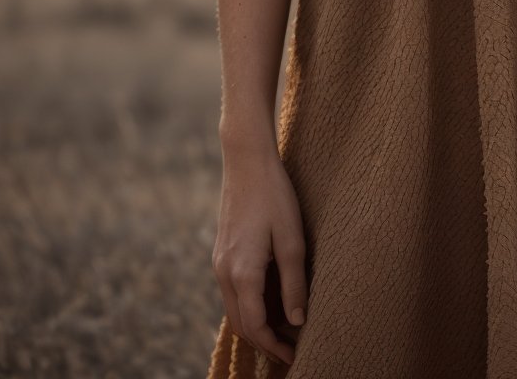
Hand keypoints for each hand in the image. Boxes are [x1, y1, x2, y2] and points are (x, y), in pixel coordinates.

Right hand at [212, 144, 308, 367]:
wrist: (246, 161)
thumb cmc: (274, 196)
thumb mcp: (292, 239)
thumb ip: (294, 282)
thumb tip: (297, 320)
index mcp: (242, 273)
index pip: (255, 327)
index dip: (274, 346)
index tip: (294, 355)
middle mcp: (224, 273)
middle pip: (240, 324)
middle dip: (263, 342)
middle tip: (290, 349)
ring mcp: (219, 262)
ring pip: (234, 309)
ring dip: (255, 324)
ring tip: (283, 329)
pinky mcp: (222, 252)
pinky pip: (232, 291)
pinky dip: (249, 305)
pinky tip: (270, 300)